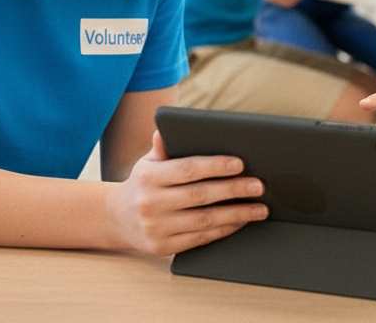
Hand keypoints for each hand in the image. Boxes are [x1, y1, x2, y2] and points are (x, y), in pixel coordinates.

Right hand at [104, 132, 267, 255]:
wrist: (116, 219)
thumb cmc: (143, 185)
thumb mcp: (147, 163)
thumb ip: (162, 148)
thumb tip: (165, 129)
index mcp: (149, 177)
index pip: (187, 169)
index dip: (215, 166)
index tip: (240, 164)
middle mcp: (150, 203)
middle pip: (200, 195)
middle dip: (234, 190)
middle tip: (259, 186)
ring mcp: (156, 227)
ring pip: (204, 220)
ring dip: (236, 214)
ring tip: (259, 208)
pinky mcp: (162, 247)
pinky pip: (199, 238)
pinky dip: (223, 230)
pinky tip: (240, 221)